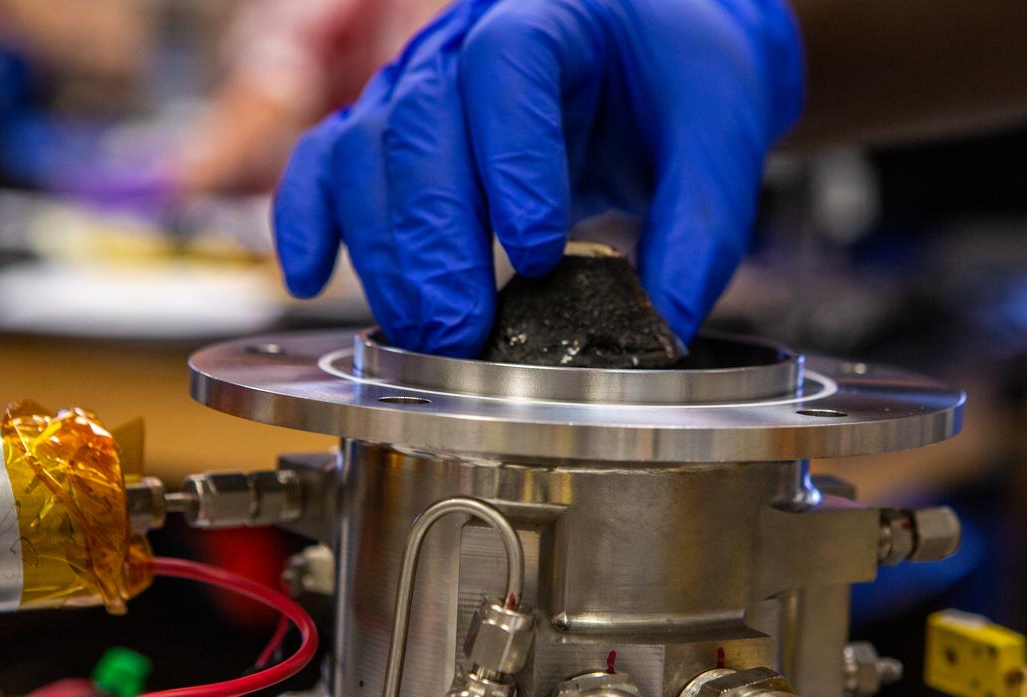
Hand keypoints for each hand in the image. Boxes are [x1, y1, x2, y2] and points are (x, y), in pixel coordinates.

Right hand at [272, 0, 802, 355]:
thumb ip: (699, 230)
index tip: (537, 255)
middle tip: (461, 331)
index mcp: (553, 16)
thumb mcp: (718, 141)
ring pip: (365, 152)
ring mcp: (418, 84)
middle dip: (435, 240)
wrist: (654, 56)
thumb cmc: (681, 83)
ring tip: (424, 335)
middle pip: (420, 124)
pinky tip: (311, 276)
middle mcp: (466, 41)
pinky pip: (326, 161)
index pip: (508, 69)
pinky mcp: (394, 130)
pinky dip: (308, 218)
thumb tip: (661, 329)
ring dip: (383, 253)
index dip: (512, 164)